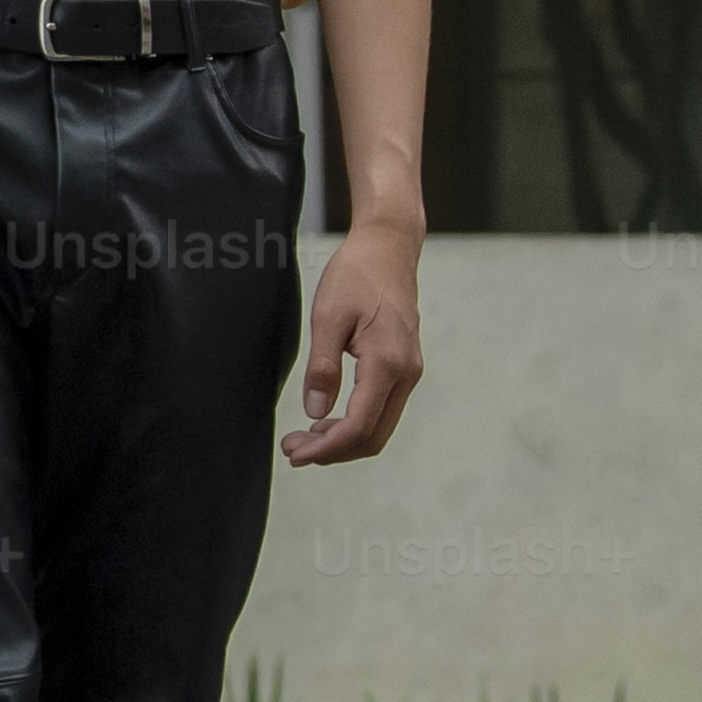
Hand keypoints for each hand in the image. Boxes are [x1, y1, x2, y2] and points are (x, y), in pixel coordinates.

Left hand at [284, 214, 421, 465]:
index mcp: (388, 363)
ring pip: (379, 427)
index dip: (326, 448)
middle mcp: (406, 374)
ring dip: (342, 440)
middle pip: (373, 437)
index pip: (360, 426)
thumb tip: (315, 412)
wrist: (389, 248)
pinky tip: (326, 420)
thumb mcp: (328, 317)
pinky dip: (354, 424)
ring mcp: (410, 372)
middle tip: (291, 450)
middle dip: (332, 451)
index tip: (294, 453)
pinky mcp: (405, 367)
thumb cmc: (356, 275)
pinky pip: (382, 410)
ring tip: (303, 439)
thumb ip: (323, 367)